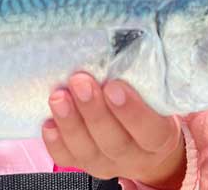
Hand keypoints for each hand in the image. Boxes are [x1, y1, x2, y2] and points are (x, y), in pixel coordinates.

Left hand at [42, 73, 185, 189]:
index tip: (114, 86)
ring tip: (58, 97)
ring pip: (87, 151)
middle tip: (80, 82)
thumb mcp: (156, 95)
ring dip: (70, 123)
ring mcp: (107, 163)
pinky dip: (55, 142)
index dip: (132, 111)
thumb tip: (123, 43)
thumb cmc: (148, 107)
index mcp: (159, 137)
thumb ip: (143, 79)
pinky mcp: (84, 163)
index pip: (150, 130)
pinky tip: (48, 123)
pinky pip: (67, 159)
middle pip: (114, 141)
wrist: (144, 145)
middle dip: (93, 110)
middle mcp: (133, 155)